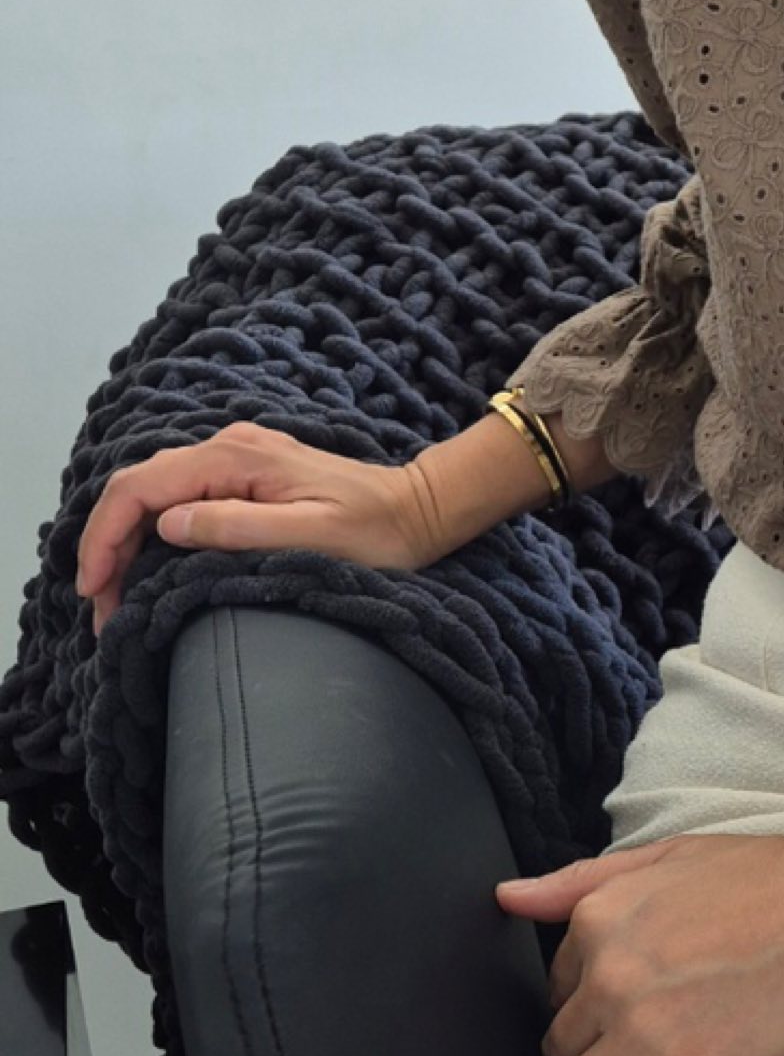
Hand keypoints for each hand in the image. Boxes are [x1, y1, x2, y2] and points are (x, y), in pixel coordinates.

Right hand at [73, 419, 437, 635]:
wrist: (418, 510)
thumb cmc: (374, 532)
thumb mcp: (309, 538)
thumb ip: (237, 527)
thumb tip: (169, 524)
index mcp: (235, 458)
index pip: (141, 487)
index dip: (105, 535)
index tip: (93, 586)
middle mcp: (228, 447)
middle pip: (139, 488)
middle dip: (109, 545)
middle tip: (102, 608)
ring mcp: (236, 458)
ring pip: (157, 494)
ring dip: (129, 542)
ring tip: (119, 598)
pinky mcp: (246, 475)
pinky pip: (183, 497)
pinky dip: (156, 533)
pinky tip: (153, 567)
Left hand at [495, 829, 783, 1055]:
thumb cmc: (779, 880)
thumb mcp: (674, 856)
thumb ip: (583, 880)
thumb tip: (507, 898)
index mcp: (601, 920)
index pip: (554, 994)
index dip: (589, 1015)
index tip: (628, 1023)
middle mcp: (608, 975)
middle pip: (559, 1053)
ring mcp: (643, 1031)